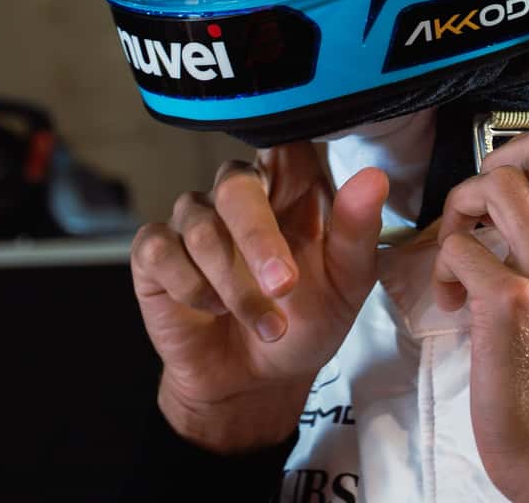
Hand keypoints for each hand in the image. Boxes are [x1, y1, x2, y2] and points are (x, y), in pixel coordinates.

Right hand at [130, 141, 386, 452]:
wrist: (257, 383)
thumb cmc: (305, 323)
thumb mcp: (346, 286)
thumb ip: (357, 231)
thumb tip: (373, 178)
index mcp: (288, 189)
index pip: (283, 145)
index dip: (287, 159)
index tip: (301, 194)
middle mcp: (236, 194)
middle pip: (235, 182)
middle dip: (258, 238)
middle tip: (283, 286)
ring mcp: (192, 220)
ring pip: (200, 226)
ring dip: (236, 287)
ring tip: (267, 326)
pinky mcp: (155, 252)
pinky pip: (159, 249)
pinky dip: (190, 287)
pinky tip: (212, 310)